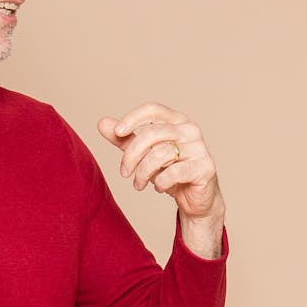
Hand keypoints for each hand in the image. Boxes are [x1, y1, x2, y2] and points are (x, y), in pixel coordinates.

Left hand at [97, 102, 225, 257]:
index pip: (152, 109)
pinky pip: (174, 172)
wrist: (195, 197)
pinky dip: (161, 182)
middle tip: (124, 173)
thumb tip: (102, 123)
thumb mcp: (143, 154)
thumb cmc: (169, 171)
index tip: (118, 132)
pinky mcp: (205, 167)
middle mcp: (189, 130)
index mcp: (176, 120)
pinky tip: (159, 187)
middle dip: (131, 155)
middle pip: (151, 134)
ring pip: (160, 154)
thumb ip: (124, 139)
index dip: (133, 118)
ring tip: (138, 184)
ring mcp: (199, 148)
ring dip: (143, 173)